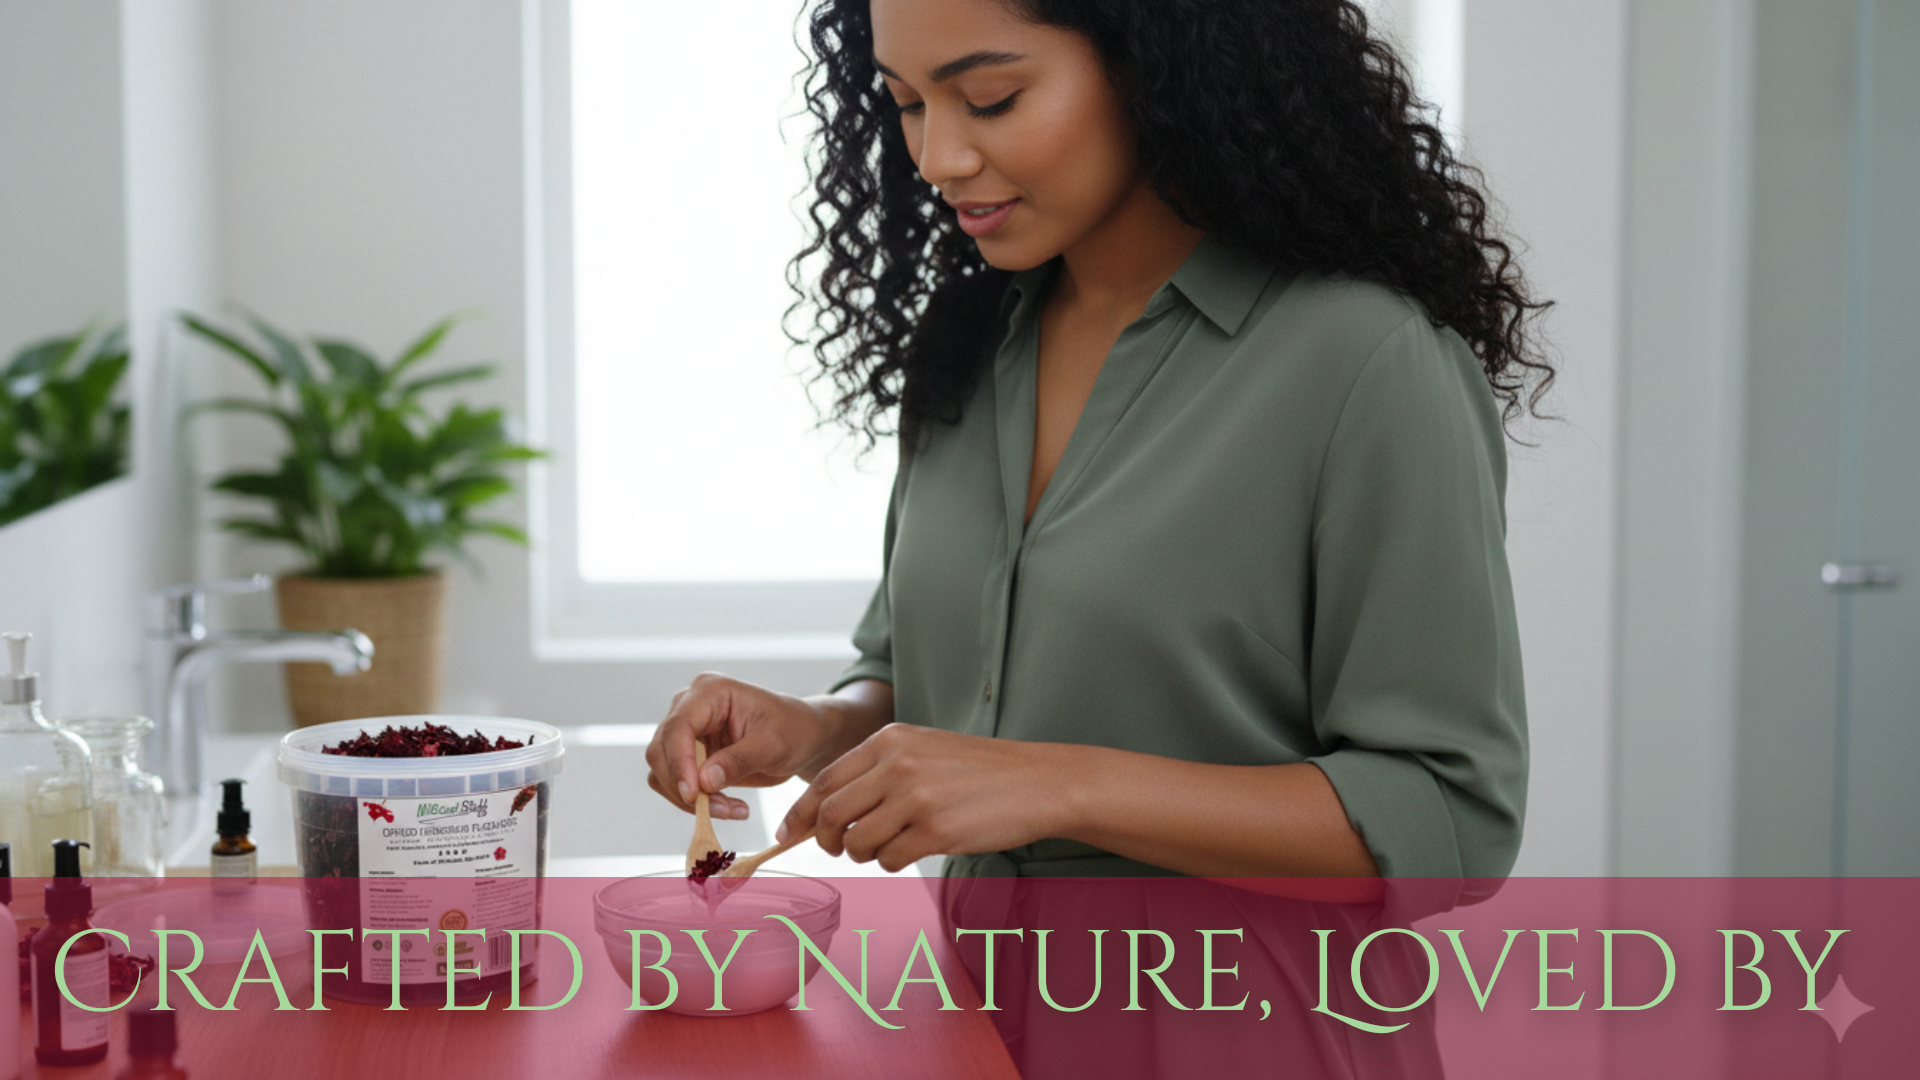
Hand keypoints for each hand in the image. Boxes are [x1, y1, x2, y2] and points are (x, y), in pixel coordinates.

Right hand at [644, 674, 833, 820]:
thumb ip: (738, 761)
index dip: (679, 763)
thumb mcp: (773, 745)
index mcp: (710, 691)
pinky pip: (676, 783)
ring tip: (731, 810)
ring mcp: (687, 732)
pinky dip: (696, 802)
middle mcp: (690, 707)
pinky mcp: (689, 755)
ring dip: (690, 799)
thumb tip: (703, 782)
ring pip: (663, 771)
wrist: (802, 738)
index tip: (693, 794)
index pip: (678, 727)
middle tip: (719, 810)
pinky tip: (728, 808)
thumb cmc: (793, 730)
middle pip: (661, 751)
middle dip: (684, 786)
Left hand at [778, 724, 1078, 872]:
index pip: (824, 781)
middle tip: (837, 849)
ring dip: (865, 854)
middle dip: (826, 841)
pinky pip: (889, 860)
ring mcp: (915, 799)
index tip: (786, 835)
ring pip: (857, 843)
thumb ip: (876, 771)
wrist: (1037, 782)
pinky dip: (893, 863)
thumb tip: (824, 811)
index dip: (800, 813)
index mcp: (889, 741)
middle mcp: (897, 766)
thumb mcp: (923, 750)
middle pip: (831, 815)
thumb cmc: (978, 771)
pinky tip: (916, 850)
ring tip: (891, 845)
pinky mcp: (935, 832)